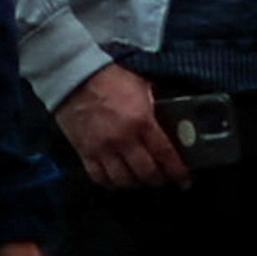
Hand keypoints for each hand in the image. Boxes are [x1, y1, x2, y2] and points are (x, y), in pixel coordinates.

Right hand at [55, 58, 188, 188]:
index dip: (178, 172)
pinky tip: (117, 178)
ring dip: (136, 182)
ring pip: (124, 181)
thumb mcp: (140, 84)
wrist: (72, 73)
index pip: (166, 155)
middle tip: (163, 177)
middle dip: (159, 179)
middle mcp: (123, 139)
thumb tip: (172, 118)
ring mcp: (102, 148)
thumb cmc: (108, 76)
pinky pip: (100, 178)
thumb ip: (156, 105)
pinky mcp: (84, 151)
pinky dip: (111, 182)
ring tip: (140, 178)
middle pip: (147, 174)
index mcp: (141, 121)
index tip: (184, 180)